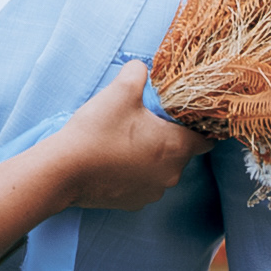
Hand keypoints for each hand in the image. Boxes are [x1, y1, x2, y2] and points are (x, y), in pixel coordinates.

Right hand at [58, 61, 207, 210]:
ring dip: (151, 155)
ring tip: (126, 139)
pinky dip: (135, 171)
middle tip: (147, 120)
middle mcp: (171, 175)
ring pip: (162, 168)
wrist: (64, 171)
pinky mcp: (133, 202)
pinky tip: (115, 158)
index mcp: (176, 147)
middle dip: (169, 136)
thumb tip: (143, 67)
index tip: (185, 115)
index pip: (206, 139)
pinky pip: (143, 182)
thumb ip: (139, 72)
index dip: (198, 125)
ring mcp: (152, 192)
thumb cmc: (97, 130)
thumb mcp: (120, 90)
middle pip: (182, 152)